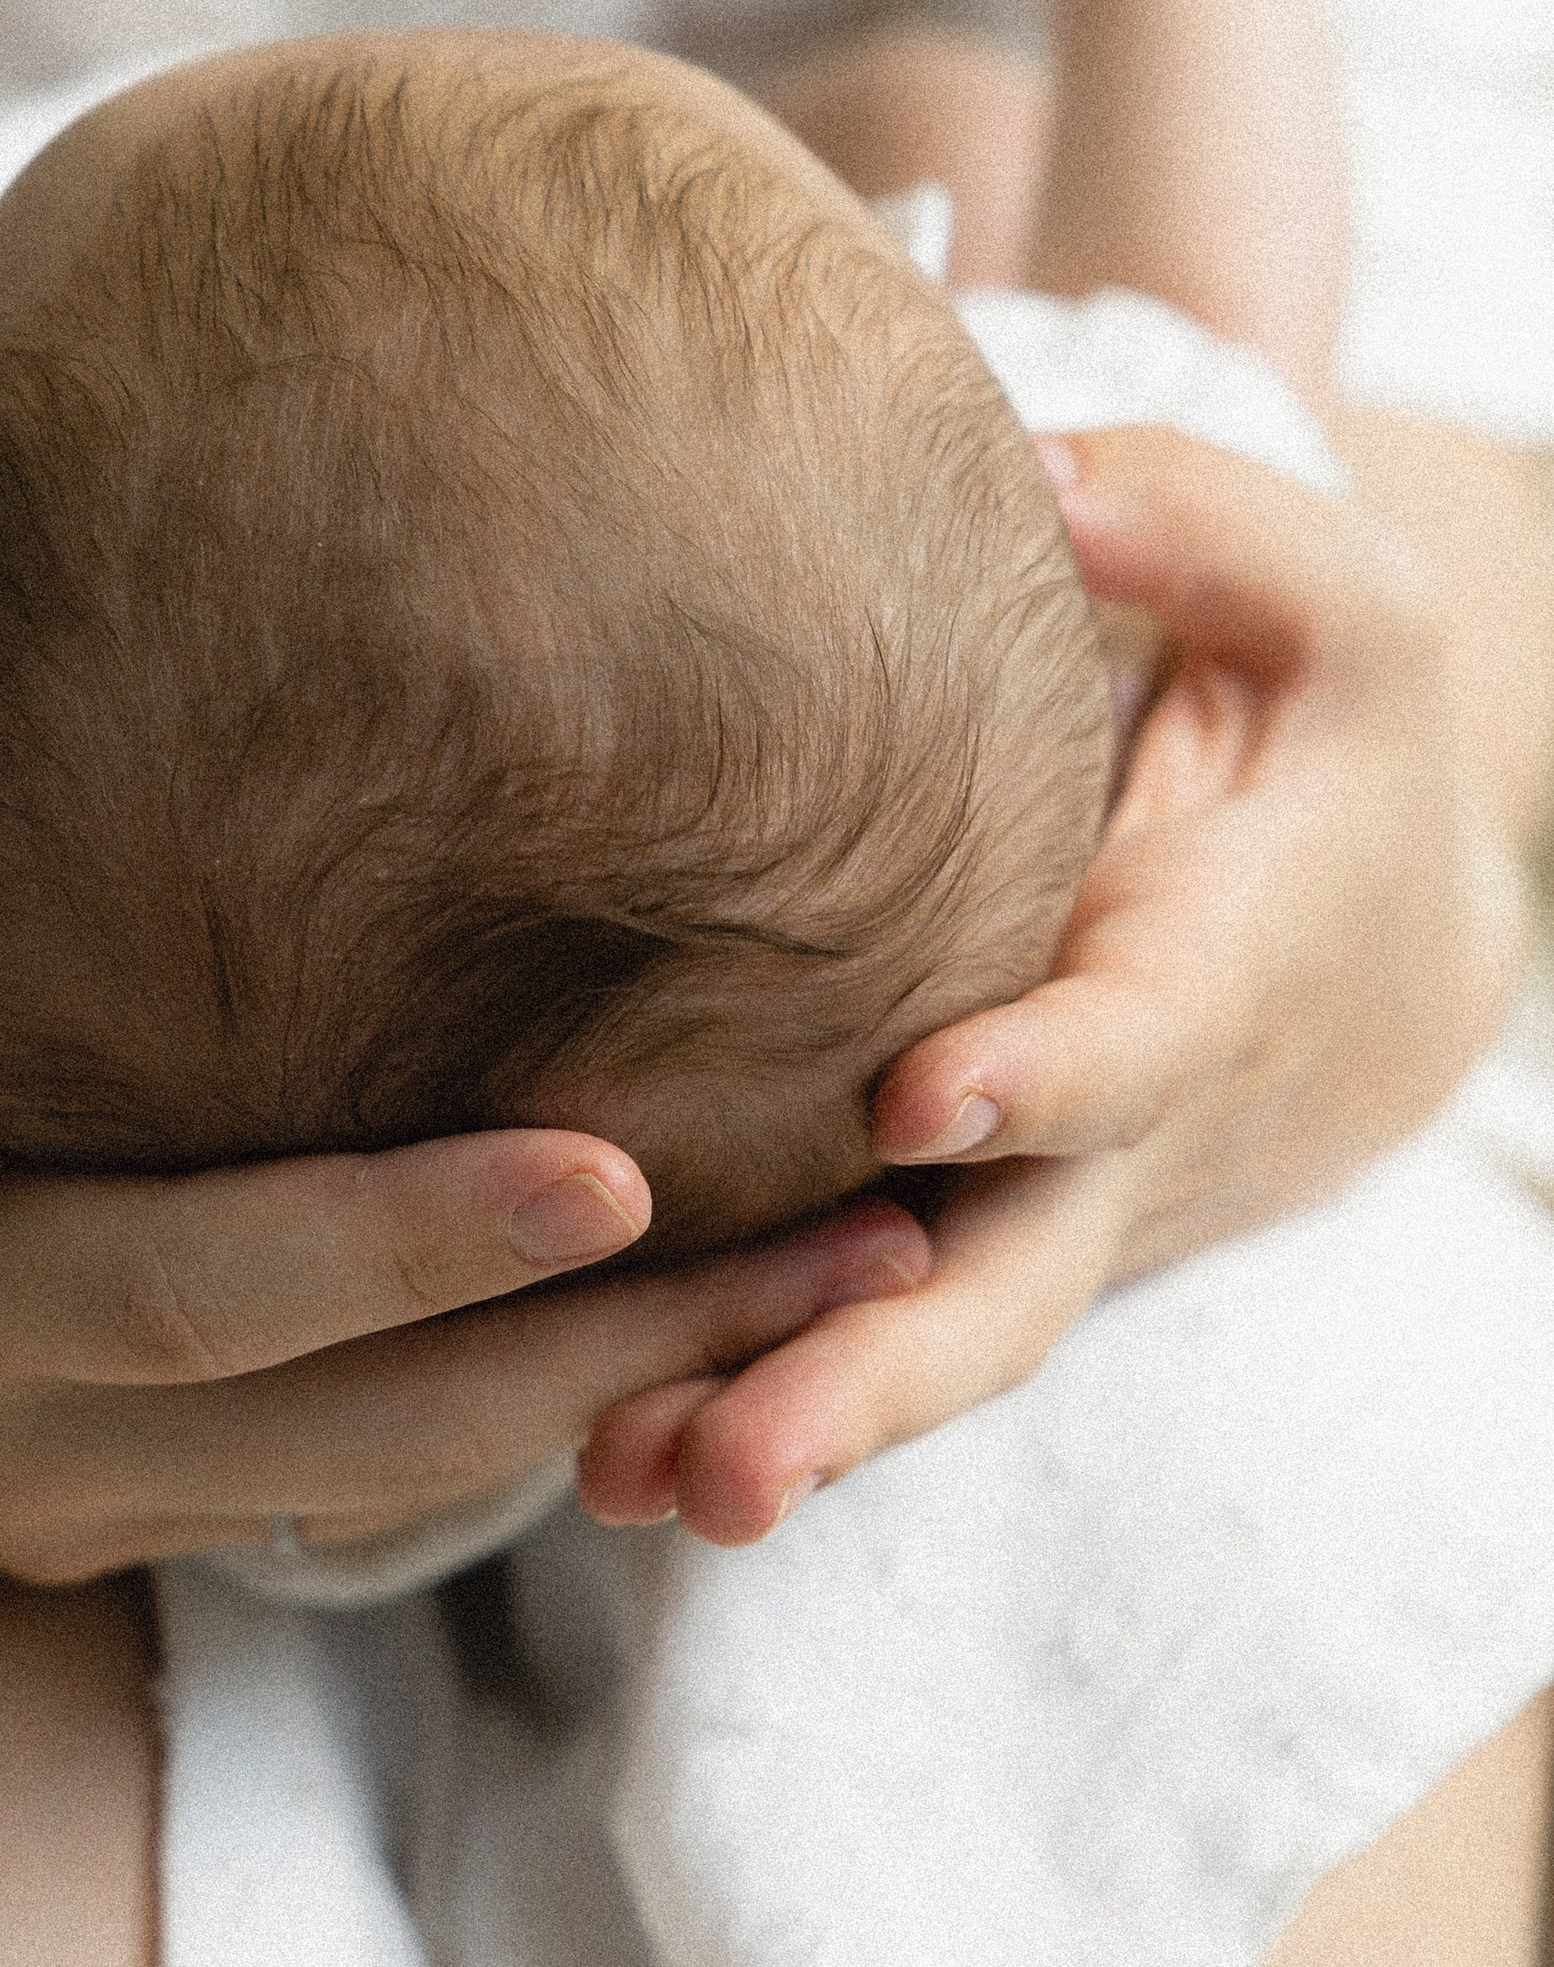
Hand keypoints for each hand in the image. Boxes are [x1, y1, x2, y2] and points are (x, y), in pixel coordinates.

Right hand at [0, 409, 928, 1583]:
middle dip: (633, 1347)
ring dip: (631, 1387)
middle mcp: (14, 1452)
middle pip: (373, 1431)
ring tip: (876, 1264)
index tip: (629, 1151)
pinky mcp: (113, 1499)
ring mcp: (69, 1505)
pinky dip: (534, 1402)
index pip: (204, 1290)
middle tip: (890, 1230)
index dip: (410, 1240)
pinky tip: (706, 1297)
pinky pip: (357, 1473)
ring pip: (398, 1482)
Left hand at [578, 427, 1525, 1543]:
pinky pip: (855, 1330)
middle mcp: (1116, 1139)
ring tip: (611, 1480)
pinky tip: (583, 1450)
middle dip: (868, 1380)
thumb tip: (1041, 485)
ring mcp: (1033, 1212)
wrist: (1383, 939)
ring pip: (915, 1348)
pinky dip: (738, 1391)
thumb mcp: (1327, 605)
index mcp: (1208, 975)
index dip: (1036, 1074)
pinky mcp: (950, 1230)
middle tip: (725, 1465)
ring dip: (775, 1425)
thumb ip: (1203, 531)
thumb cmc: (1319, 735)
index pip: (1126, 1042)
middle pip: (1000, 1287)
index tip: (918, 1097)